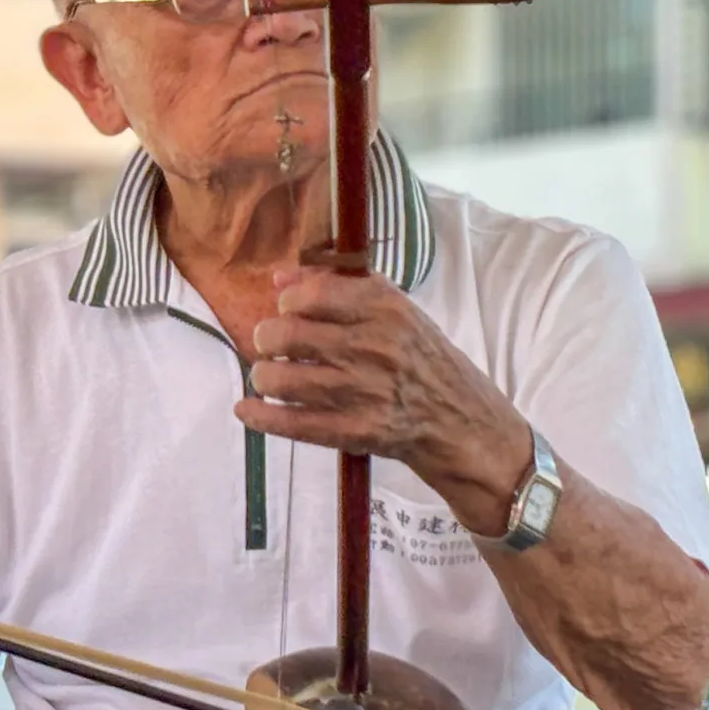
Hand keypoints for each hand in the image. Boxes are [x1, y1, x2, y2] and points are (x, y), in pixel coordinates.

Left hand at [234, 266, 530, 535]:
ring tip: (270, 376)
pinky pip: (292, 424)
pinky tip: (246, 410)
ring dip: (264, 377)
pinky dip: (260, 416)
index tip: (288, 310)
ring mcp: (365, 393)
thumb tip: (279, 277)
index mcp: (386, 309)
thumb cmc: (422, 358)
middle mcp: (374, 348)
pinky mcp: (357, 432)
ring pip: (282, 380)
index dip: (287, 302)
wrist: (461, 421)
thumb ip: (337, 287)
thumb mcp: (394, 311)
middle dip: (267, 339)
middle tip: (271, 345)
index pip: (312, 294)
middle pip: (287, 336)